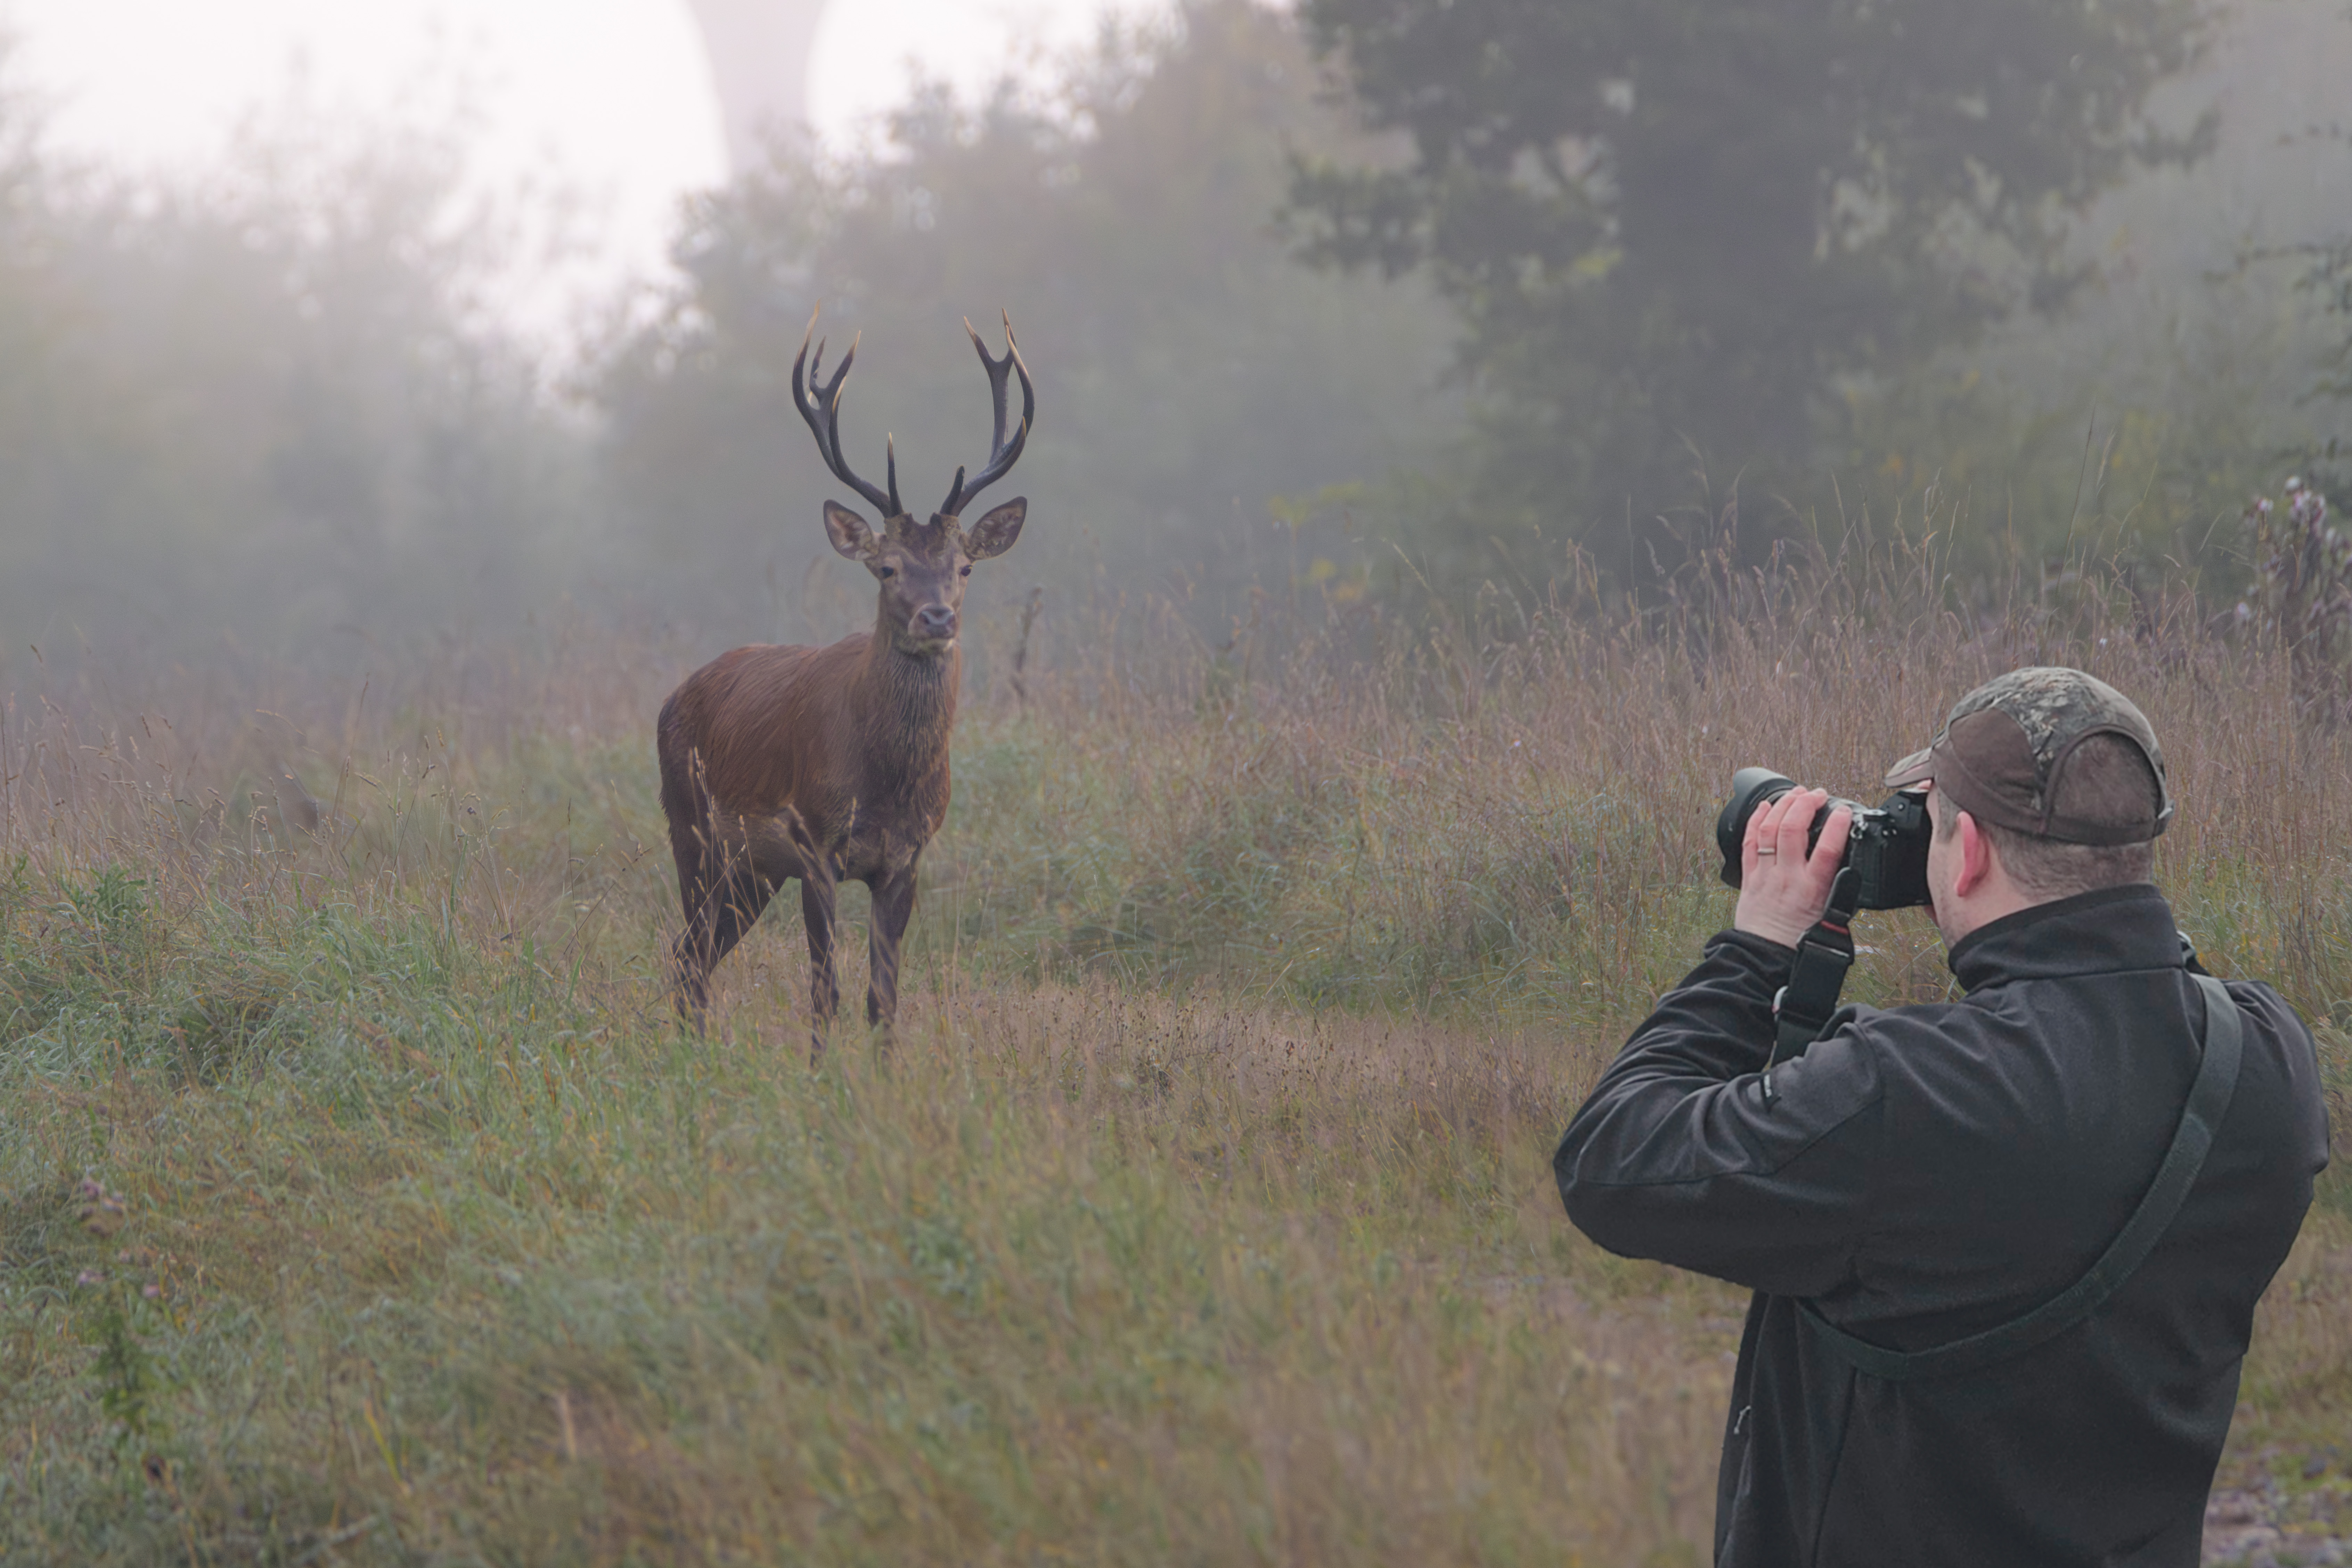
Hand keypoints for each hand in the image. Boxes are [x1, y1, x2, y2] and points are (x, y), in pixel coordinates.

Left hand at [1734, 787, 1851, 950]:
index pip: (1827, 850)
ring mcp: (1766, 875)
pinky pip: (1748, 842)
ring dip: (1782, 806)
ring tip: (1796, 794)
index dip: (1836, 825)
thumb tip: (1857, 870)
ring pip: (1768, 831)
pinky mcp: (1749, 876)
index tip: (1843, 810)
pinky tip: (1765, 806)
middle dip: (1805, 805)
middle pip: (1792, 831)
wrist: (1768, 955)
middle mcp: (1787, 878)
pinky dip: (1756, 820)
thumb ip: (1842, 890)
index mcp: (1813, 889)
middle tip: (1818, 795)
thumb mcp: (1831, 914)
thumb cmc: (1800, 937)